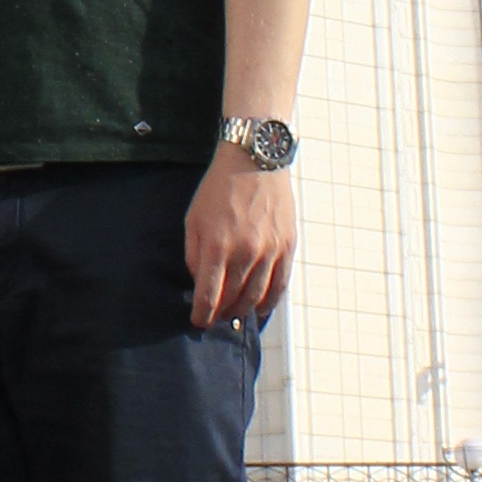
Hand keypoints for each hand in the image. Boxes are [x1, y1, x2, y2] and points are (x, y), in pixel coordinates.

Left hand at [184, 143, 295, 327]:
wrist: (254, 161)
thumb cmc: (218, 189)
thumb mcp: (194, 218)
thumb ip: (193, 254)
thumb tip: (199, 283)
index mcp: (217, 246)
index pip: (209, 296)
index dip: (202, 314)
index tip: (197, 321)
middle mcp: (245, 252)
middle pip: (233, 300)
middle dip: (221, 313)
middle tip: (215, 317)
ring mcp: (270, 251)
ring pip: (256, 297)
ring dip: (243, 310)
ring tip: (233, 313)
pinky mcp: (288, 247)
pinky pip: (280, 285)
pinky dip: (269, 302)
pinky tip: (260, 308)